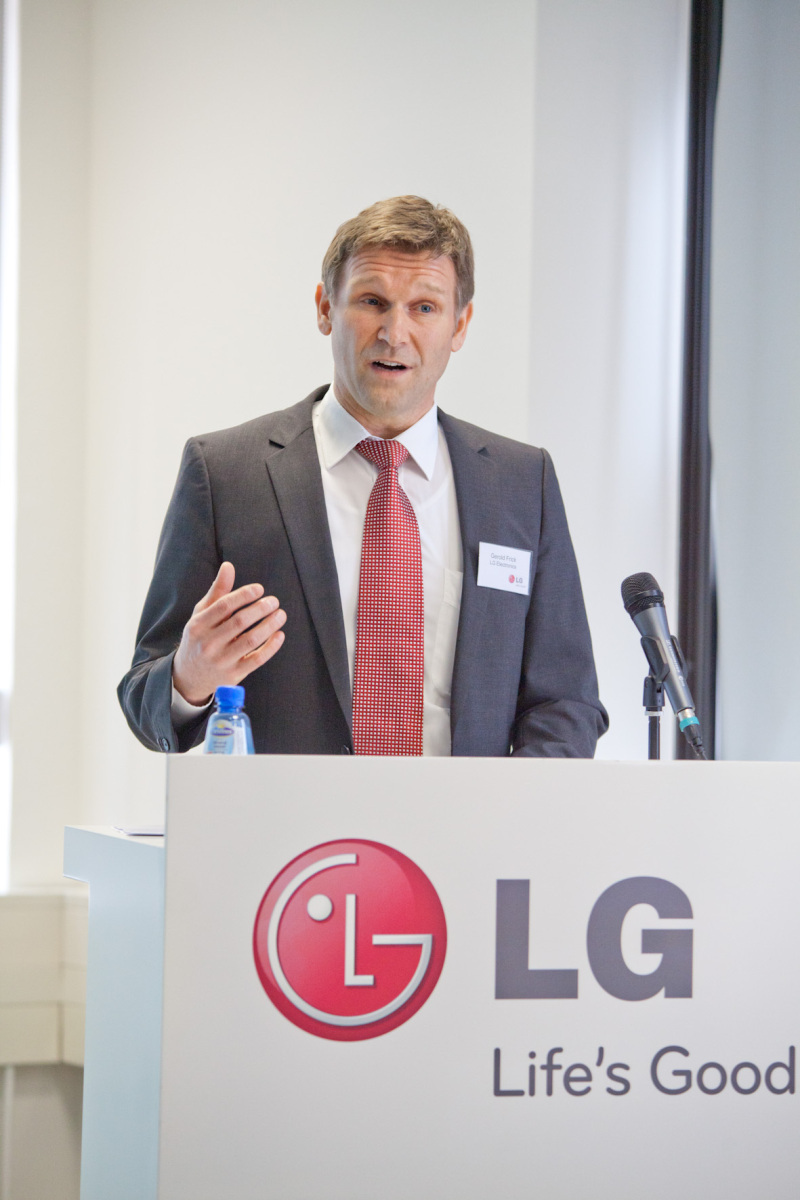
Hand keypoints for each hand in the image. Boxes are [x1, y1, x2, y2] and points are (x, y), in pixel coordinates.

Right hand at [172, 562, 285, 704]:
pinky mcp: (233, 675)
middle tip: (274, 601)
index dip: (244, 595)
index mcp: (198, 625)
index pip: (224, 606)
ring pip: (251, 640)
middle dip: (260, 609)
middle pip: (239, 622)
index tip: (259, 589)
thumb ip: (217, 592)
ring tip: (281, 614)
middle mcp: (208, 643)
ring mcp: (221, 661)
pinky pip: (256, 660)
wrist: (188, 677)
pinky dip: (271, 647)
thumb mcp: (201, 615)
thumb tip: (229, 566)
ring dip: (269, 625)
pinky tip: (280, 635)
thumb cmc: (199, 638)